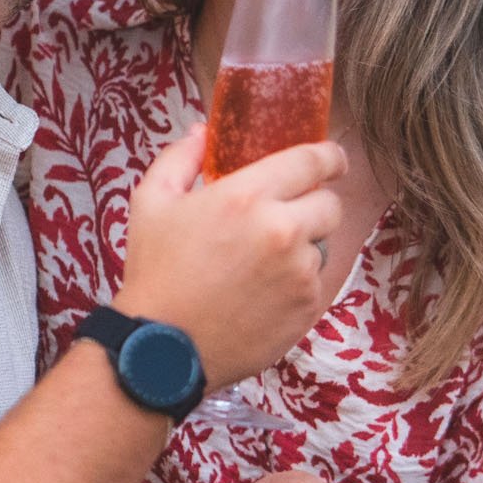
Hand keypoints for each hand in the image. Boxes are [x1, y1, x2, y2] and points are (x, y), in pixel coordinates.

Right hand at [113, 130, 344, 386]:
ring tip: (262, 263)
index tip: (331, 160)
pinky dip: (298, 283)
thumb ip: (180, 158)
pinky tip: (262, 293)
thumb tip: (204, 132)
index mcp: (248, 197)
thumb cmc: (155, 273)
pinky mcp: (307, 309)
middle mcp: (283, 231)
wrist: (161, 351)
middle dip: (314, 203)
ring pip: (323, 245)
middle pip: (330, 203)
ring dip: (303, 247)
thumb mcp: (151, 202)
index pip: (314, 161)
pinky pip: (316, 283)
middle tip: (286, 215)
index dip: (329, 156)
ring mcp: (300, 274)